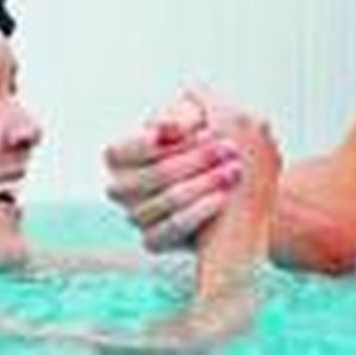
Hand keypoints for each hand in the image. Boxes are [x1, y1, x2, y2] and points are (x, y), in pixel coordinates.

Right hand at [104, 86, 247, 252]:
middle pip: (153, 175)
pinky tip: (221, 197)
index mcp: (123, 156)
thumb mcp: (199, 119)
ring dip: (204, 183)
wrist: (233, 183)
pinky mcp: (155, 240)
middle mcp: (122, 188)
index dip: (156, 141)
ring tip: (234, 170)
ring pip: (165, 201)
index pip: (123, 150)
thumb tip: (170, 126)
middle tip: (231, 148)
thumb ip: (184, 114)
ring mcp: (137, 216)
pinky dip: (198, 212)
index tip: (196, 130)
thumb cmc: (208, 144)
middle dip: (196, 159)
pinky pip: (169, 230)